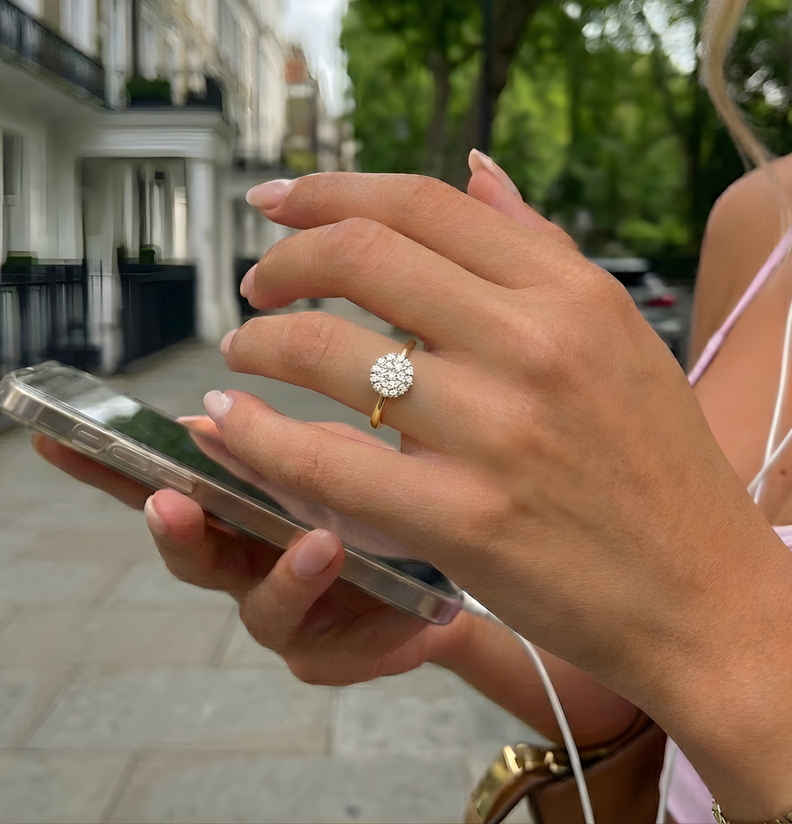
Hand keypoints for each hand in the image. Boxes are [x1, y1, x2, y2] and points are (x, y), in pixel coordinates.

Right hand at [32, 425, 463, 685]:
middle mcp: (250, 561)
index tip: (54, 440)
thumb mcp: (340, 456)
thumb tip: (206, 417)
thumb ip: (281, 446)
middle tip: (168, 502)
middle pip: (192, 555)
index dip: (106, 469)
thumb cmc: (384, 499)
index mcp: (241, 507)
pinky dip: (378, 634)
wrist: (454, 567)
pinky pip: (346, 652)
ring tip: (325, 545)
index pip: (164, 484)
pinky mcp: (336, 656)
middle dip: (176, 530)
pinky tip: (412, 620)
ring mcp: (289, 613)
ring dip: (290, 576)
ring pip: (263, 609)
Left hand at [221, 169, 791, 819]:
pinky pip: (328, 462)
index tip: (275, 200)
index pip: (421, 203)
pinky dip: (258, 435)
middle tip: (256, 284)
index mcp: (569, 292)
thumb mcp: (616, 331)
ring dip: (261, 342)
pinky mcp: (465, 522)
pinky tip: (231, 421)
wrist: (703, 593)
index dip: (328, 190)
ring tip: (243, 352)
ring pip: (329, 351)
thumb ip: (538, 244)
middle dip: (283, 261)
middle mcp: (533, 345)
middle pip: (363, 255)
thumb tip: (475, 165)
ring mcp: (497, 433)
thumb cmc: (657, 462)